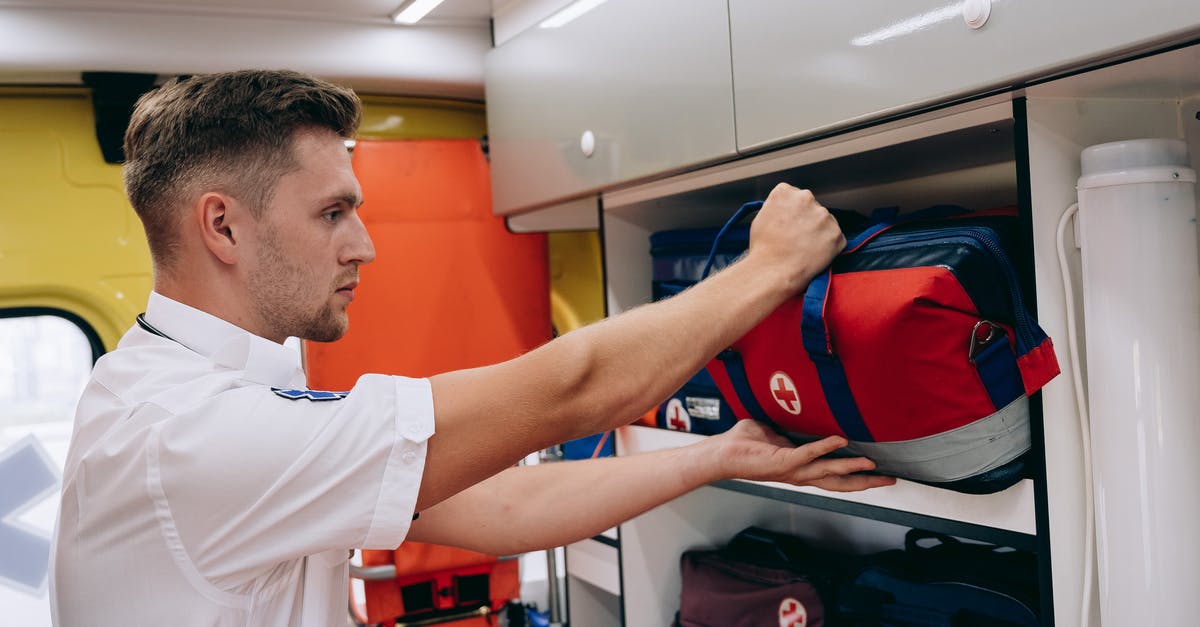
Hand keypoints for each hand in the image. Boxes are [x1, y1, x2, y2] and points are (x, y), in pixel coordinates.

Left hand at [703, 420, 896, 491]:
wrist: (721, 453)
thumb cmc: (743, 443)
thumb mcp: (771, 433)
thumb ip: (786, 431)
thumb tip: (793, 421)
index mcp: (799, 469)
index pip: (834, 476)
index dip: (856, 477)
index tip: (878, 474)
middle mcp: (798, 474)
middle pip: (838, 482)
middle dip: (865, 482)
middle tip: (890, 480)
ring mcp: (791, 470)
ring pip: (828, 472)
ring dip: (851, 468)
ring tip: (873, 466)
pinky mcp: (781, 461)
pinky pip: (807, 454)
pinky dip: (824, 448)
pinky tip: (841, 441)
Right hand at [746, 183, 844, 292]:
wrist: (773, 271)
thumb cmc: (763, 249)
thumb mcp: (760, 218)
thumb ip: (776, 209)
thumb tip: (784, 213)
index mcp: (785, 192)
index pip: (793, 195)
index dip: (791, 212)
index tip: (788, 224)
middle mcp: (806, 198)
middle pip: (811, 207)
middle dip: (807, 220)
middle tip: (797, 238)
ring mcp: (824, 215)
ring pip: (824, 222)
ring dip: (818, 232)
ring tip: (804, 249)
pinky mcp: (836, 234)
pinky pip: (835, 239)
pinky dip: (828, 247)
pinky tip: (814, 255)